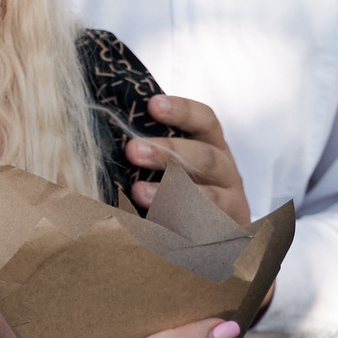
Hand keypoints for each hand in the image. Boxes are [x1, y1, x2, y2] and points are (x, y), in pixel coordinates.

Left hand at [123, 94, 249, 224]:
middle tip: (132, 150)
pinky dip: (180, 226)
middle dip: (168, 152)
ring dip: (171, 193)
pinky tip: (152, 225)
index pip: (204, 121)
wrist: (214, 233)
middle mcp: (225, 170)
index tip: (153, 104)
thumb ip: (151, 146)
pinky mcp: (226, 231)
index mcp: (211, 145)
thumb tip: (107, 128)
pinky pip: (206, 229)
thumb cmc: (180, 187)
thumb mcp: (173, 162)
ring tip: (138, 192)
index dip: (182, 111)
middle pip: (204, 156)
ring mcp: (230, 202)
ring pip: (209, 196)